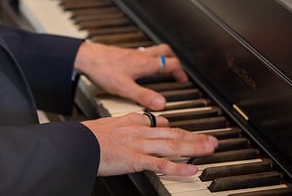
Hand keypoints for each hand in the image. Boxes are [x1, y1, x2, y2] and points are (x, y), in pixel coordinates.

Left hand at [74, 42, 187, 110]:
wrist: (85, 58)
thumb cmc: (102, 70)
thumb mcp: (125, 88)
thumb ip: (144, 96)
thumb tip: (161, 104)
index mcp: (145, 64)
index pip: (171, 64)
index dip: (181, 72)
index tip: (184, 80)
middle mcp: (141, 56)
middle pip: (165, 51)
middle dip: (174, 60)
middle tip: (177, 70)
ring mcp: (132, 53)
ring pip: (153, 50)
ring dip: (161, 57)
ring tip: (163, 66)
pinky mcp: (123, 53)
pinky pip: (141, 52)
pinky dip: (147, 58)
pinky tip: (139, 67)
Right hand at [82, 112, 217, 176]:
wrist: (78, 143)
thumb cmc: (89, 137)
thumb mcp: (113, 123)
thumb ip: (131, 123)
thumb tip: (147, 122)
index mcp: (134, 121)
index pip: (161, 124)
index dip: (179, 129)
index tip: (191, 132)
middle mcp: (140, 131)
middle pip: (173, 133)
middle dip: (195, 137)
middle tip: (213, 140)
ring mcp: (139, 145)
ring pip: (172, 145)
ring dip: (194, 147)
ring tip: (210, 149)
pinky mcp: (136, 159)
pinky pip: (162, 164)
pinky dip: (178, 167)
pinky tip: (192, 169)